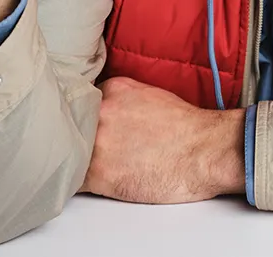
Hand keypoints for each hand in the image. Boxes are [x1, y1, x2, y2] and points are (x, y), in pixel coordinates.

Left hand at [80, 77, 245, 203]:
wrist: (204, 150)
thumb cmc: (186, 128)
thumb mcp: (150, 95)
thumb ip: (120, 99)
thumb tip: (103, 112)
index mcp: (114, 88)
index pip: (82, 102)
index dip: (83, 118)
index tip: (87, 127)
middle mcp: (101, 111)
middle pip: (72, 125)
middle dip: (78, 137)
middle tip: (92, 148)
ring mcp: (97, 142)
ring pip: (69, 153)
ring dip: (76, 161)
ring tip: (92, 166)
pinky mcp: (99, 174)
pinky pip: (73, 181)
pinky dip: (76, 184)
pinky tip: (91, 183)